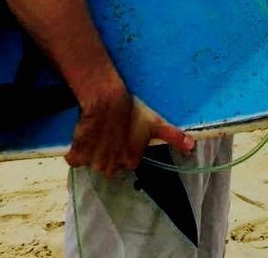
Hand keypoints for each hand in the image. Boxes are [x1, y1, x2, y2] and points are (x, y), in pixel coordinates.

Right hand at [66, 81, 194, 176]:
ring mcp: (93, 163)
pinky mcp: (77, 157)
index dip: (123, 146)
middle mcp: (112, 167)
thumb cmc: (133, 110)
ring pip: (92, 161)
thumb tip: (192, 146)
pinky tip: (83, 137)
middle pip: (108, 163)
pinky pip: (75, 159)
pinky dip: (77, 151)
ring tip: (97, 134)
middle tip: (108, 134)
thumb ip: (174, 136)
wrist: (107, 100)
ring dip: (93, 152)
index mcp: (130, 161)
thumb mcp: (156, 123)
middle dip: (108, 152)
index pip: (126, 159)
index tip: (122, 134)